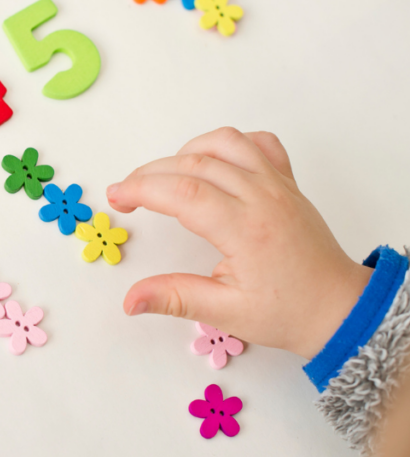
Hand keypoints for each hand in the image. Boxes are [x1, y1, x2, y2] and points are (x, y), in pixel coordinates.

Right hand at [106, 127, 371, 359]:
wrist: (340, 308)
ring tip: (164, 178)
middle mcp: (263, 197)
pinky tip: (211, 163)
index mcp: (247, 230)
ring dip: (185, 152)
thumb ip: (175, 298)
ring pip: (224, 142)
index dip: (142, 189)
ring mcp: (278, 184)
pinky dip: (227, 144)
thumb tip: (130, 300)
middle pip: (194, 163)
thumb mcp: (227, 313)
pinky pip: (257, 143)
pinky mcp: (286, 182)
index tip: (117, 198)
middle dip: (150, 173)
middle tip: (125, 194)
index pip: (183, 193)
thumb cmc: (288, 312)